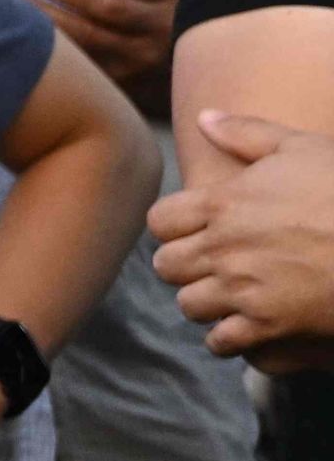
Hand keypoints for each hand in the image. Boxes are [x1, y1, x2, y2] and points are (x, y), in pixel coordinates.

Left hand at [9, 0, 176, 87]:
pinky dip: (55, 43)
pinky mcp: (127, 80)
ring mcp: (145, 57)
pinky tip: (29, 29)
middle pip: (108, 6)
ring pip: (91, 37)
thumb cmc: (150, 2)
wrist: (188, 56)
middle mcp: (163, 26)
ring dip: (49, 16)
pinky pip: (83, 61)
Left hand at [152, 112, 333, 356]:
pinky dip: (228, 338)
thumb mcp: (302, 148)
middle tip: (209, 266)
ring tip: (226, 296)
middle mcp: (225, 247)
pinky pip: (222, 342)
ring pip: (189, 305)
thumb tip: (204, 118)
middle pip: (166, 266)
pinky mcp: (270, 325)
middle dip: (185, 266)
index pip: (159, 222)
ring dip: (205, 302)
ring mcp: (245, 289)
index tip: (194, 231)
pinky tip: (246, 327)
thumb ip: (246, 133)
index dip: (173, 228)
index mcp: (223, 203)